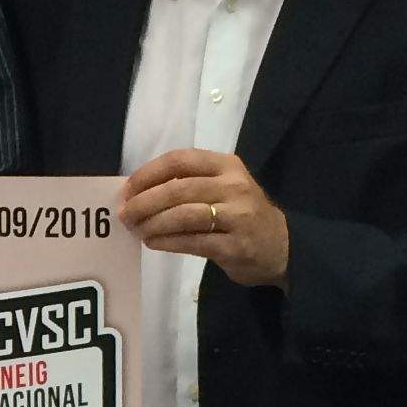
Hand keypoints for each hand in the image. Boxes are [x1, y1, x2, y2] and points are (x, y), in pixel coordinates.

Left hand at [123, 147, 289, 286]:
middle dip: (144, 202)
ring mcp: (237, 216)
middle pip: (178, 189)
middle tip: (125, 214)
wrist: (282, 246)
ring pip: (183, 216)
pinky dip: (167, 242)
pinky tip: (152, 243)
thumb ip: (189, 183)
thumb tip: (138, 192)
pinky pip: (192, 242)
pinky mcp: (235, 246)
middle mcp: (234, 187)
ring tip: (137, 230)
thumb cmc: (242, 214)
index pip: (180, 160)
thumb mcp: (224, 186)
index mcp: (227, 165)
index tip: (127, 189)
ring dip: (153, 224)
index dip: (148, 173)